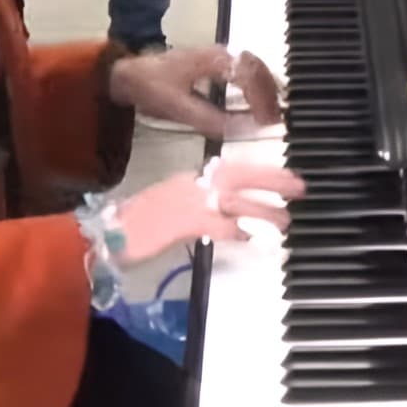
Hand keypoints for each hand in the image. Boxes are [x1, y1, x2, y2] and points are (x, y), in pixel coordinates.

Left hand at [108, 46, 282, 136]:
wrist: (128, 73)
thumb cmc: (151, 87)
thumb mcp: (177, 107)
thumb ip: (209, 118)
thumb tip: (242, 129)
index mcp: (213, 60)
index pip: (250, 75)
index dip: (262, 99)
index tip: (267, 121)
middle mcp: (221, 53)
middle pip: (258, 67)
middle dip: (270, 93)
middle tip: (276, 120)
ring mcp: (219, 56)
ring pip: (254, 66)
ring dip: (267, 88)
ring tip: (272, 113)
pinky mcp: (216, 63)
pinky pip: (246, 69)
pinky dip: (257, 84)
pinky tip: (259, 101)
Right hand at [115, 159, 307, 264]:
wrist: (107, 233)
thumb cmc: (136, 225)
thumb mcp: (172, 208)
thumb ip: (200, 207)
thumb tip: (231, 217)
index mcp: (188, 180)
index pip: (231, 168)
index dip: (260, 171)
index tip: (285, 175)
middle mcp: (190, 186)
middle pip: (238, 175)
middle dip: (271, 180)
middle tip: (300, 187)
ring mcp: (185, 203)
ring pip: (232, 199)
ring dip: (261, 208)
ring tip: (285, 220)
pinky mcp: (179, 224)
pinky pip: (213, 224)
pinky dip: (232, 229)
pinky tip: (247, 237)